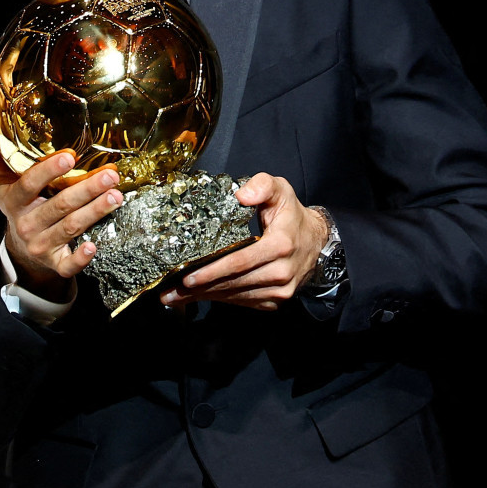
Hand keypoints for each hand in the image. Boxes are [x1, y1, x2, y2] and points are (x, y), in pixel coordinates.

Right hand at [0, 121, 121, 297]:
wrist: (20, 247)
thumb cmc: (16, 202)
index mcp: (13, 200)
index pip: (29, 184)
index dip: (48, 171)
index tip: (69, 157)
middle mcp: (26, 223)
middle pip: (59, 206)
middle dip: (86, 190)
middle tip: (110, 175)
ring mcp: (40, 244)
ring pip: (70, 227)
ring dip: (94, 212)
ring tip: (116, 195)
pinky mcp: (54, 263)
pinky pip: (67, 265)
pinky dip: (80, 258)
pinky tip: (94, 247)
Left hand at [160, 172, 327, 310]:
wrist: (316, 241)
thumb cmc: (291, 214)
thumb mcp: (280, 190)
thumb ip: (262, 185)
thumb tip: (241, 195)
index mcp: (280, 245)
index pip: (240, 261)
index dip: (213, 271)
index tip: (188, 277)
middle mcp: (281, 271)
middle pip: (234, 283)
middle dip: (199, 288)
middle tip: (170, 292)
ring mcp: (280, 290)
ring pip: (236, 295)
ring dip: (205, 297)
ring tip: (176, 297)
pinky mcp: (276, 299)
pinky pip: (244, 301)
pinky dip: (221, 299)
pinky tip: (200, 296)